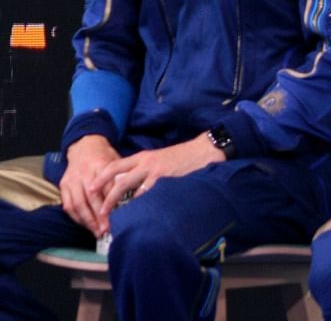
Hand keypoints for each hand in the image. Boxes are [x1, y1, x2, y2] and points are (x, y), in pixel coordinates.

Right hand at [60, 135, 120, 235]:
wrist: (85, 146)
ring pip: (78, 203)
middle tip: (107, 230)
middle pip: (91, 197)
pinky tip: (85, 225)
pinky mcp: (63, 185)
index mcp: (101, 164)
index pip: (108, 187)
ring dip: (87, 220)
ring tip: (97, 232)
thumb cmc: (105, 157)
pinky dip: (76, 217)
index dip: (112, 203)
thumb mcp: (117, 162)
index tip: (119, 217)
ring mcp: (72, 179)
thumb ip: (121, 178)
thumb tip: (131, 200)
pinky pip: (68, 205)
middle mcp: (84, 172)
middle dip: (99, 216)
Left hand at [90, 134, 227, 230]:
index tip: (90, 189)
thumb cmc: (182, 157)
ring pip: (129, 188)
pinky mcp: (165, 178)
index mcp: (142, 157)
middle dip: (106, 197)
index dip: (100, 178)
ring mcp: (154, 171)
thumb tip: (131, 187)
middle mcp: (145, 163)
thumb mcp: (158, 160)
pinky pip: (147, 193)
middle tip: (99, 212)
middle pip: (117, 180)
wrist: (203, 150)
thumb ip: (144, 170)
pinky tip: (137, 214)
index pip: (114, 166)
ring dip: (119, 204)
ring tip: (115, 218)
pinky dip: (140, 204)